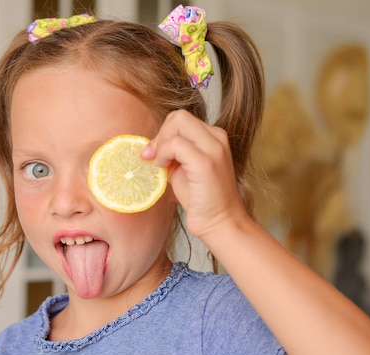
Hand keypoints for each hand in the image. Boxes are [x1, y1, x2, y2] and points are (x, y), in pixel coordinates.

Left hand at [141, 110, 248, 239]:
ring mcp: (214, 148)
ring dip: (161, 143)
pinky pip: (175, 144)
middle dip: (161, 135)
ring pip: (177, 122)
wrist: (220, 222)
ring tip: (160, 164)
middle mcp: (217, 138)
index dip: (164, 134)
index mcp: (214, 137)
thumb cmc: (201, 199)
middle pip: (178, 116)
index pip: (181, 120)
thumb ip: (171, 153)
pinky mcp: (206, 162)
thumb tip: (149, 147)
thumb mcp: (183, 168)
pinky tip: (164, 169)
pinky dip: (163, 154)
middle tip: (155, 158)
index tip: (155, 155)